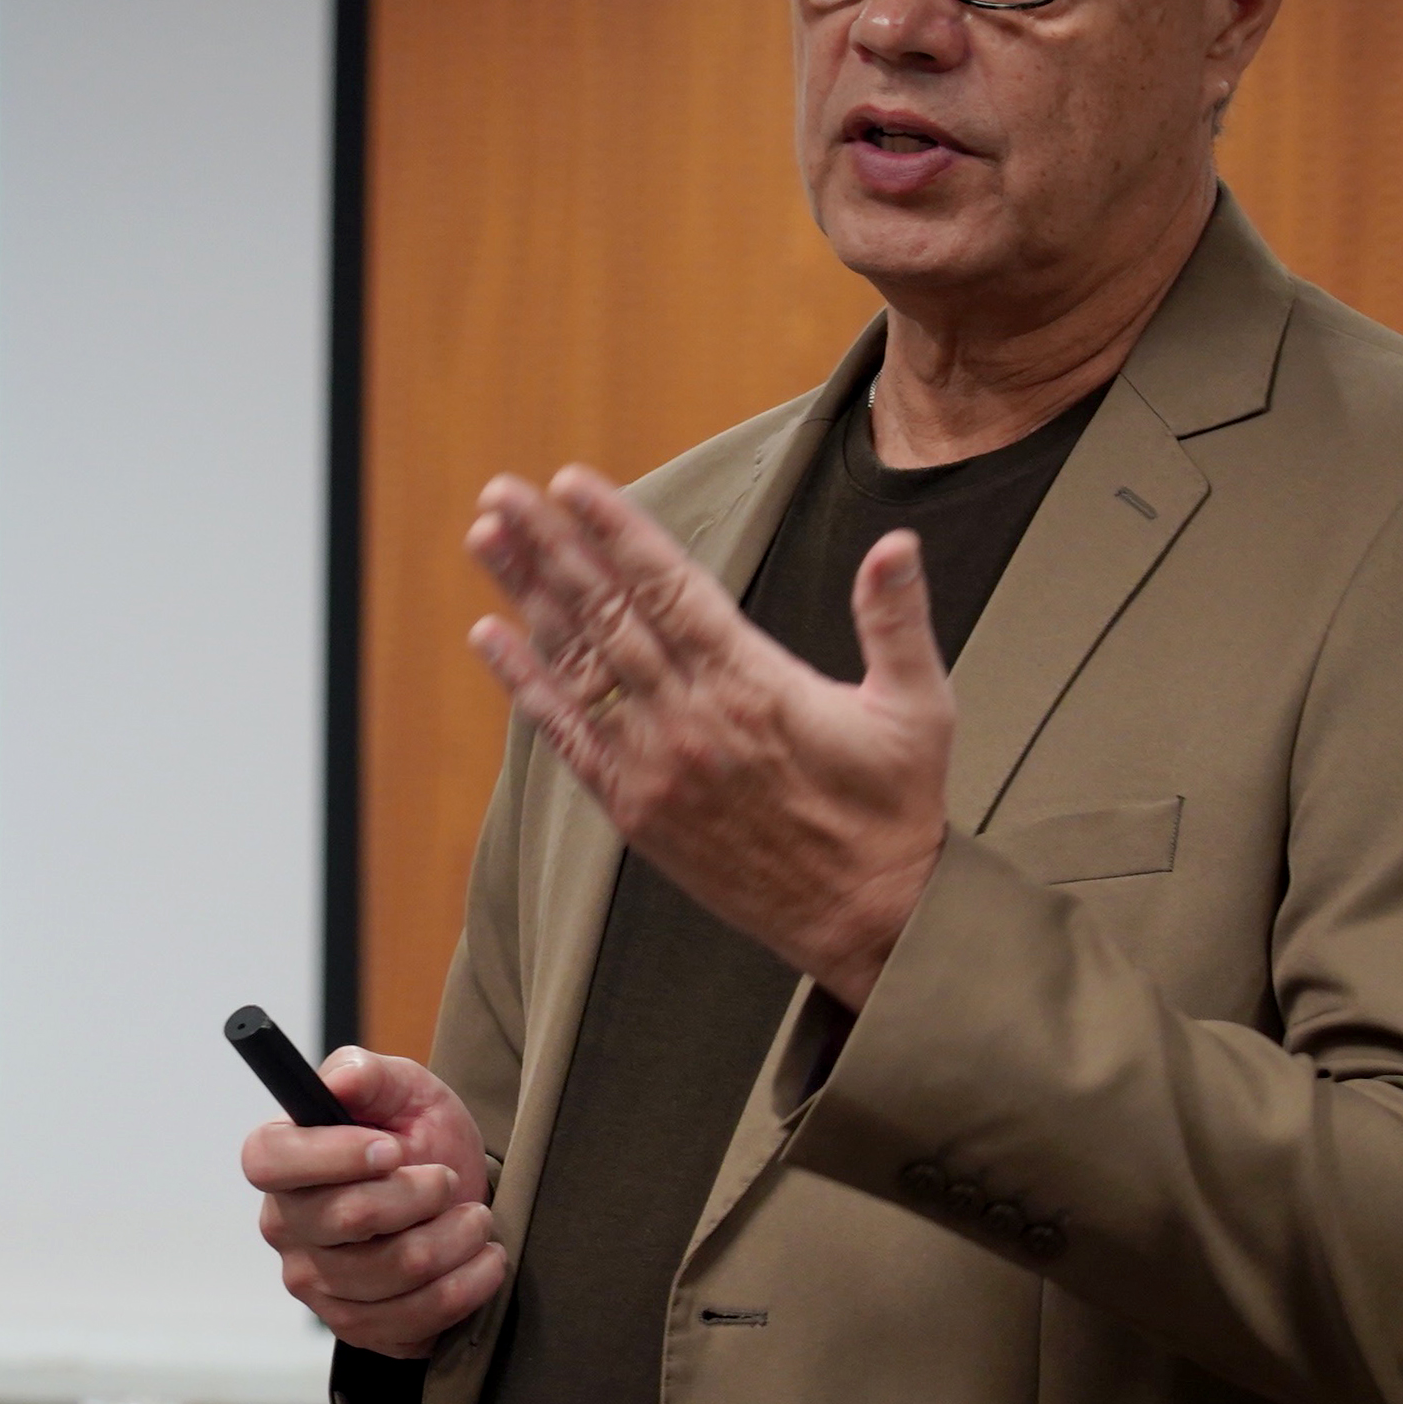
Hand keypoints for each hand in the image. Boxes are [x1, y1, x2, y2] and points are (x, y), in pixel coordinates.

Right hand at [242, 1050, 507, 1358]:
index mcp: (280, 1160)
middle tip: (448, 1179)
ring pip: (391, 1272)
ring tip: (477, 1219)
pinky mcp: (357, 1328)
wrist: (456, 1199)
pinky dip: (464, 1288)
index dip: (330, 1156)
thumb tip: (338, 1081)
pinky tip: (483, 1261)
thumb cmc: (418, 1136)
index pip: (271, 1161)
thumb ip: (365, 1074)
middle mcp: (285, 1226)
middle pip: (345, 1219)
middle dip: (419, 1195)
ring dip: (453, 1240)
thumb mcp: (402, 1089)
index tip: (392, 1148)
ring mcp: (316, 1285)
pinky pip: (412, 1321)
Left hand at [466, 465, 951, 1006]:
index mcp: (754, 684)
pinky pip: (566, 737)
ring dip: (527, 596)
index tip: (570, 484)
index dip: (616, 531)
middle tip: (500, 491)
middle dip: (549, 546)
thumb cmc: (894, 810)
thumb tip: (897, 546)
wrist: (866, 920)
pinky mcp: (635, 809)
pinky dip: (525, 684)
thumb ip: (896, 621)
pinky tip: (489, 636)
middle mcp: (692, 719)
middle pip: (607, 613)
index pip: (670, 587)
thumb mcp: (918, 708)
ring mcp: (655, 766)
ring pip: (578, 663)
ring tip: (484, 537)